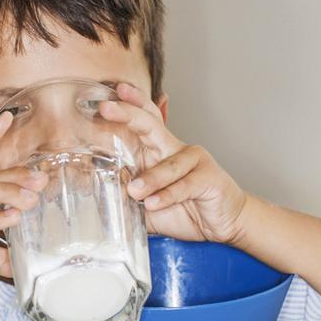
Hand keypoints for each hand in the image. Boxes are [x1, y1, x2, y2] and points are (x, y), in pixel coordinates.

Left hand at [98, 83, 248, 243]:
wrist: (224, 223)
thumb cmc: (185, 210)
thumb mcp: (147, 207)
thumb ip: (126, 201)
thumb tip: (95, 200)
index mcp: (158, 151)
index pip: (142, 120)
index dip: (126, 106)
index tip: (105, 97)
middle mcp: (175, 149)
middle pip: (151, 124)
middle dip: (127, 114)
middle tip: (106, 108)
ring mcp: (194, 160)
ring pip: (168, 163)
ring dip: (150, 178)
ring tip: (135, 192)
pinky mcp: (209, 177)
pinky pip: (184, 184)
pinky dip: (168, 194)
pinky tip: (154, 203)